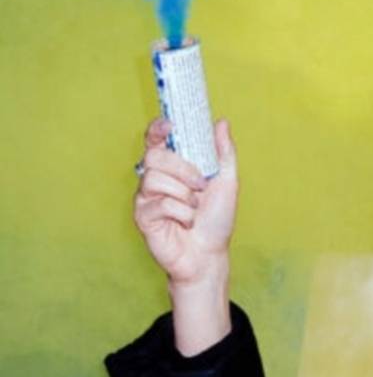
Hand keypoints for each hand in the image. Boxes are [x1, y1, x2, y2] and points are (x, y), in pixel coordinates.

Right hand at [133, 117, 236, 354]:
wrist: (209, 253)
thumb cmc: (216, 218)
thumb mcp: (227, 181)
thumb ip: (223, 152)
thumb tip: (220, 122)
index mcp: (174, 166)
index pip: (156, 140)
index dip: (158, 129)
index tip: (169, 125)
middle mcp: (155, 178)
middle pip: (155, 156)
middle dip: (183, 169)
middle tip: (201, 185)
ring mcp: (146, 197)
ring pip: (157, 179)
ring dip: (185, 195)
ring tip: (194, 208)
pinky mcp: (142, 216)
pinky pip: (160, 203)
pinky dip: (181, 212)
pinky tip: (185, 222)